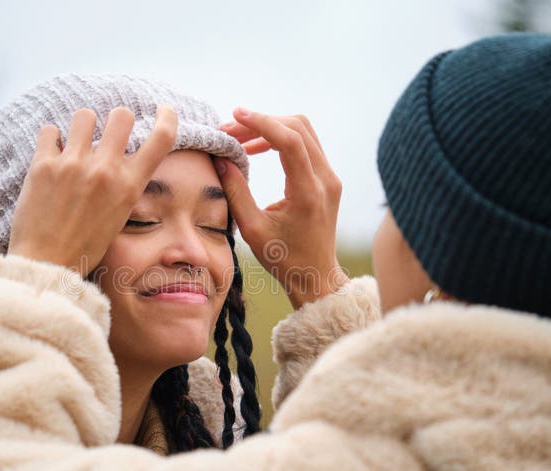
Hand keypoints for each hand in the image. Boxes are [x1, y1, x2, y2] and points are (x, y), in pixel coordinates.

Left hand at [8, 105, 177, 275]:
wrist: (47, 264)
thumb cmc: (85, 245)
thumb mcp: (120, 215)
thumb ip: (124, 183)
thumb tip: (122, 154)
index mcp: (130, 186)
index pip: (162, 138)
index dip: (167, 117)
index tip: (163, 109)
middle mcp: (105, 170)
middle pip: (122, 114)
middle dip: (117, 120)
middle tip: (107, 135)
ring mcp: (74, 165)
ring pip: (85, 115)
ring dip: (82, 126)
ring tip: (75, 144)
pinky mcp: (43, 165)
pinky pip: (50, 130)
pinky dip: (51, 140)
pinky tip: (51, 156)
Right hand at [218, 108, 347, 309]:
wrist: (314, 276)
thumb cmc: (283, 258)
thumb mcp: (252, 230)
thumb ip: (236, 192)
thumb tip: (221, 160)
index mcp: (308, 192)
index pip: (290, 140)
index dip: (262, 122)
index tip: (235, 116)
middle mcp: (325, 180)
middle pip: (298, 127)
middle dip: (263, 121)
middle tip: (231, 130)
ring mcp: (329, 178)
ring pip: (303, 131)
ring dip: (271, 128)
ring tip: (240, 139)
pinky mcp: (327, 179)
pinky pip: (306, 145)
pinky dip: (280, 139)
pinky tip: (256, 149)